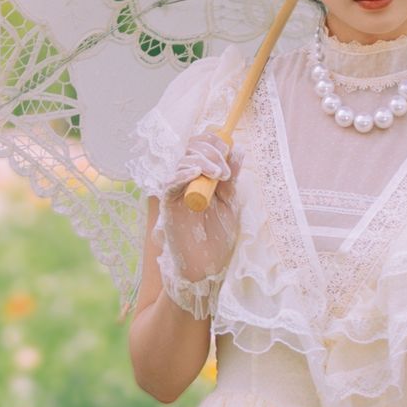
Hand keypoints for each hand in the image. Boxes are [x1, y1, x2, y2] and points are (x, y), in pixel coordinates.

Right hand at [156, 133, 238, 299]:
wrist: (207, 265)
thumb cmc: (218, 236)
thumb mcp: (230, 201)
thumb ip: (231, 178)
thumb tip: (239, 151)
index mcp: (201, 177)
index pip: (201, 147)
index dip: (214, 142)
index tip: (230, 149)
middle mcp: (186, 180)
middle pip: (191, 149)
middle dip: (211, 152)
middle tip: (225, 170)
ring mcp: (176, 191)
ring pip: (182, 162)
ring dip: (202, 162)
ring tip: (219, 175)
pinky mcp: (168, 204)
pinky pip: (170, 183)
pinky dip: (182, 175)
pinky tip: (194, 175)